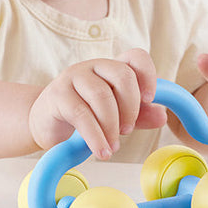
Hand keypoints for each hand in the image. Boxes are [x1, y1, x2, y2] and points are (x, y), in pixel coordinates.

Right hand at [28, 49, 164, 159]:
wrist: (45, 124)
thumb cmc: (84, 117)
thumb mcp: (116, 117)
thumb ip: (139, 116)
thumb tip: (162, 116)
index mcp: (111, 67)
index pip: (135, 57)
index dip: (148, 74)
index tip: (149, 99)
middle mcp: (93, 66)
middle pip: (122, 75)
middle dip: (130, 106)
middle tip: (128, 130)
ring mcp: (73, 77)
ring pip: (101, 95)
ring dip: (112, 126)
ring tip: (113, 147)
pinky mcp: (57, 94)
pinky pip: (81, 114)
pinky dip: (95, 136)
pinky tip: (101, 151)